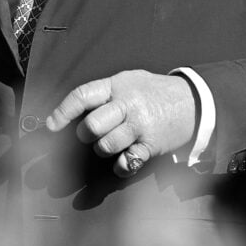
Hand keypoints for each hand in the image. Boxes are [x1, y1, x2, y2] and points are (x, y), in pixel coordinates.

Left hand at [46, 70, 196, 177]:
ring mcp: (140, 126)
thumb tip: (73, 110)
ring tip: (111, 144)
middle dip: (85, 135)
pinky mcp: (151, 145)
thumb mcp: (130, 80)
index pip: (83, 96)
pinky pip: (126, 163)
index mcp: (118, 85)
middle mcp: (128, 104)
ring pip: (106, 146)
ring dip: (103, 149)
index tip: (51, 126)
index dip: (62, 111)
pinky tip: (124, 158)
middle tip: (91, 134)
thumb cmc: (154, 91)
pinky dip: (121, 166)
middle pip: (91, 126)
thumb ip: (105, 92)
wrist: (194, 101)